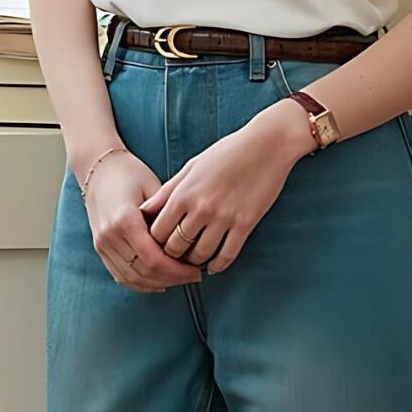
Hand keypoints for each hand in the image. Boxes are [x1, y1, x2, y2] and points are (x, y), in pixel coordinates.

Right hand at [78, 149, 204, 294]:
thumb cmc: (129, 172)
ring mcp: (102, 244)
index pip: (153, 259)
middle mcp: (110, 236)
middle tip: (193, 276)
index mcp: (124, 220)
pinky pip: (121, 276)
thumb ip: (167, 215)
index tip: (196, 270)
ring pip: (133, 279)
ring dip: (158, 284)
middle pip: (144, 273)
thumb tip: (190, 241)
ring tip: (179, 279)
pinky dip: (141, 284)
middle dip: (172, 279)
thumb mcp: (153, 187)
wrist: (98, 168)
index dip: (177, 271)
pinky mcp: (99, 248)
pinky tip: (159, 282)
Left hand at [138, 99, 314, 273]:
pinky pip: (227, 255)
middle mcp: (201, 207)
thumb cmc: (226, 153)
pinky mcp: (245, 224)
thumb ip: (168, 190)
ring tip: (193, 261)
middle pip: (175, 247)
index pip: (157, 231)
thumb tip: (145, 211)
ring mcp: (224, 217)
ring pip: (200, 255)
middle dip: (172, 255)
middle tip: (175, 257)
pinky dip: (218, 265)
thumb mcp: (192, 167)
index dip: (154, 242)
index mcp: (184, 192)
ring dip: (195, 262)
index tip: (159, 244)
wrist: (265, 145)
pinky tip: (214, 266)